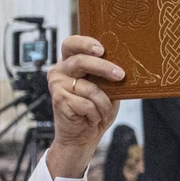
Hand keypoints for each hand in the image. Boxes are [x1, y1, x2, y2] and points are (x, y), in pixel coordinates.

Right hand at [46, 36, 123, 177]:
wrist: (82, 137)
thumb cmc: (96, 110)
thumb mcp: (106, 90)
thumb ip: (107, 76)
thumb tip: (122, 67)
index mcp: (70, 62)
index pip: (72, 44)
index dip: (85, 43)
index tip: (101, 49)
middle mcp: (60, 70)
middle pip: (81, 61)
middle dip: (103, 68)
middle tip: (120, 75)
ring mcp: (57, 85)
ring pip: (89, 88)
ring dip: (103, 104)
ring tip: (102, 113)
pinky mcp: (58, 100)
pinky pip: (86, 104)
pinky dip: (95, 114)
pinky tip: (90, 119)